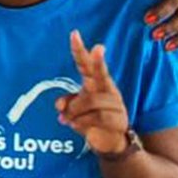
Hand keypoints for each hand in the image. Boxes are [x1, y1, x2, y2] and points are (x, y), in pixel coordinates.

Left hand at [56, 30, 131, 155]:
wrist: (110, 143)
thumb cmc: (92, 120)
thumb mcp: (75, 111)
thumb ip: (67, 104)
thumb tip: (59, 105)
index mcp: (97, 83)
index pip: (88, 65)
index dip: (81, 50)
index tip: (74, 34)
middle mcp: (107, 90)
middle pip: (100, 73)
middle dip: (97, 60)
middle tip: (97, 48)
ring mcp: (115, 104)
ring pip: (90, 101)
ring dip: (74, 112)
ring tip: (68, 120)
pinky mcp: (118, 120)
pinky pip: (96, 118)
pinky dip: (81, 123)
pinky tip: (77, 126)